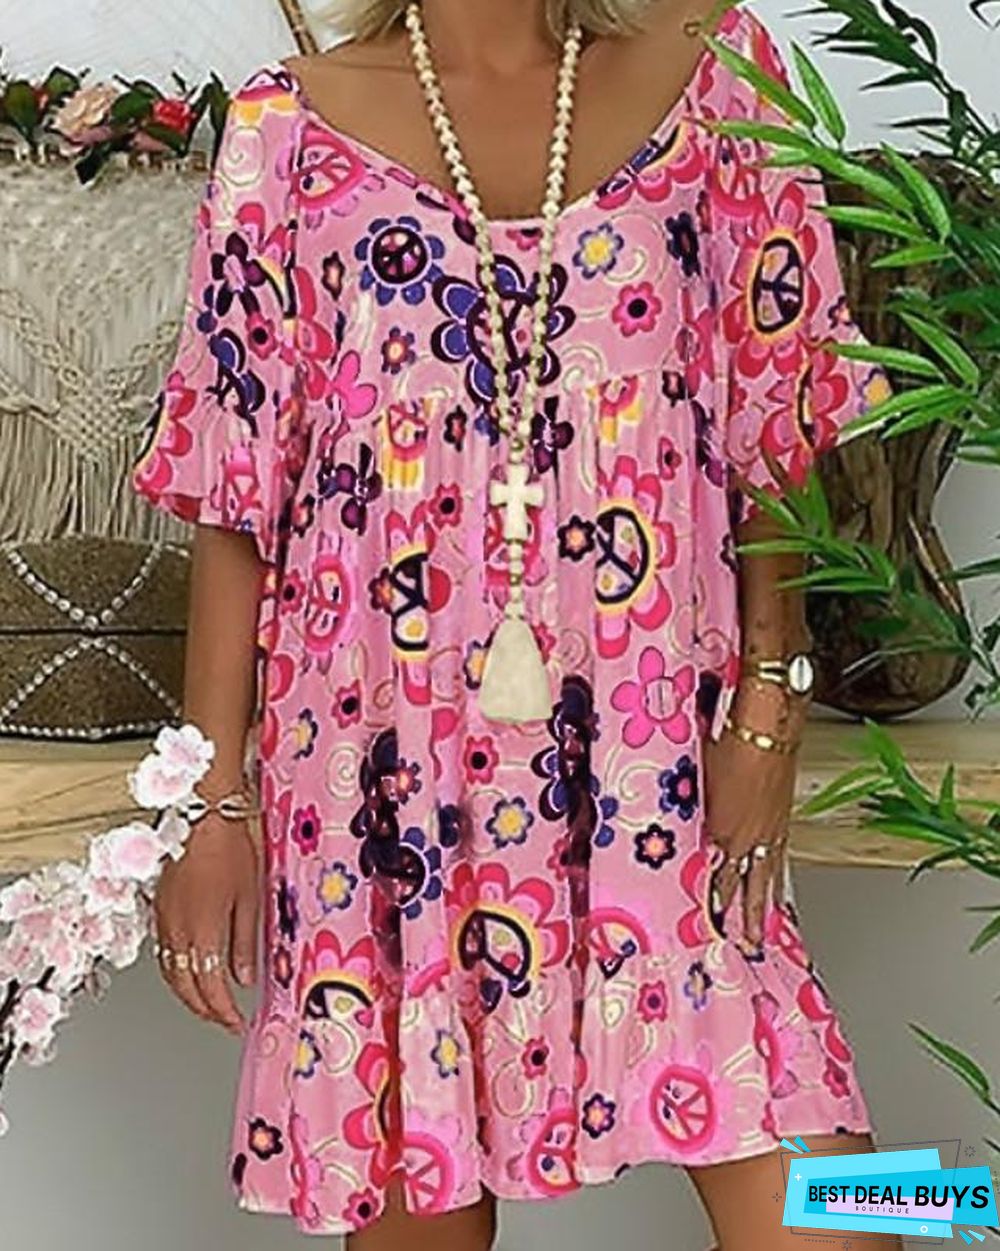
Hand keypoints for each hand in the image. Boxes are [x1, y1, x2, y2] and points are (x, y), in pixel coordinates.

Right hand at [153, 813, 259, 1034]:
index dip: (224, 1012)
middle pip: (185, 988)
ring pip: (170, 975)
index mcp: (203, 932)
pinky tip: (188, 973)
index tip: (237, 1023)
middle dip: (205, 1010)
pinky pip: (163, 955)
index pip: (210, 989)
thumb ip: (244, 942)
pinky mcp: (159, 909)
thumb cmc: (229, 849)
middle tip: (224, 1019)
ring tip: (208, 1004)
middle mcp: (178, 932)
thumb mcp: (250, 898)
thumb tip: (244, 977)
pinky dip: (175, 973)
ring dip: (188, 996)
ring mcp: (165, 921)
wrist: (202, 817)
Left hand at [702, 717, 796, 949]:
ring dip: (762, 906)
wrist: (768, 725)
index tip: (702, 924)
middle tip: (742, 944)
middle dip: (739, 917)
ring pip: (764, 877)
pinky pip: (779, 858)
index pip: (711, 873)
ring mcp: (768, 831)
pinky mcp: (783, 820)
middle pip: (740, 884)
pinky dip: (778, 878)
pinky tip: (779, 889)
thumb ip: (685, 809)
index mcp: (721, 829)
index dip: (707, 900)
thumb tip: (671, 822)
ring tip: (762, 932)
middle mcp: (746, 836)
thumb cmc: (727, 743)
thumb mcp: (693, 779)